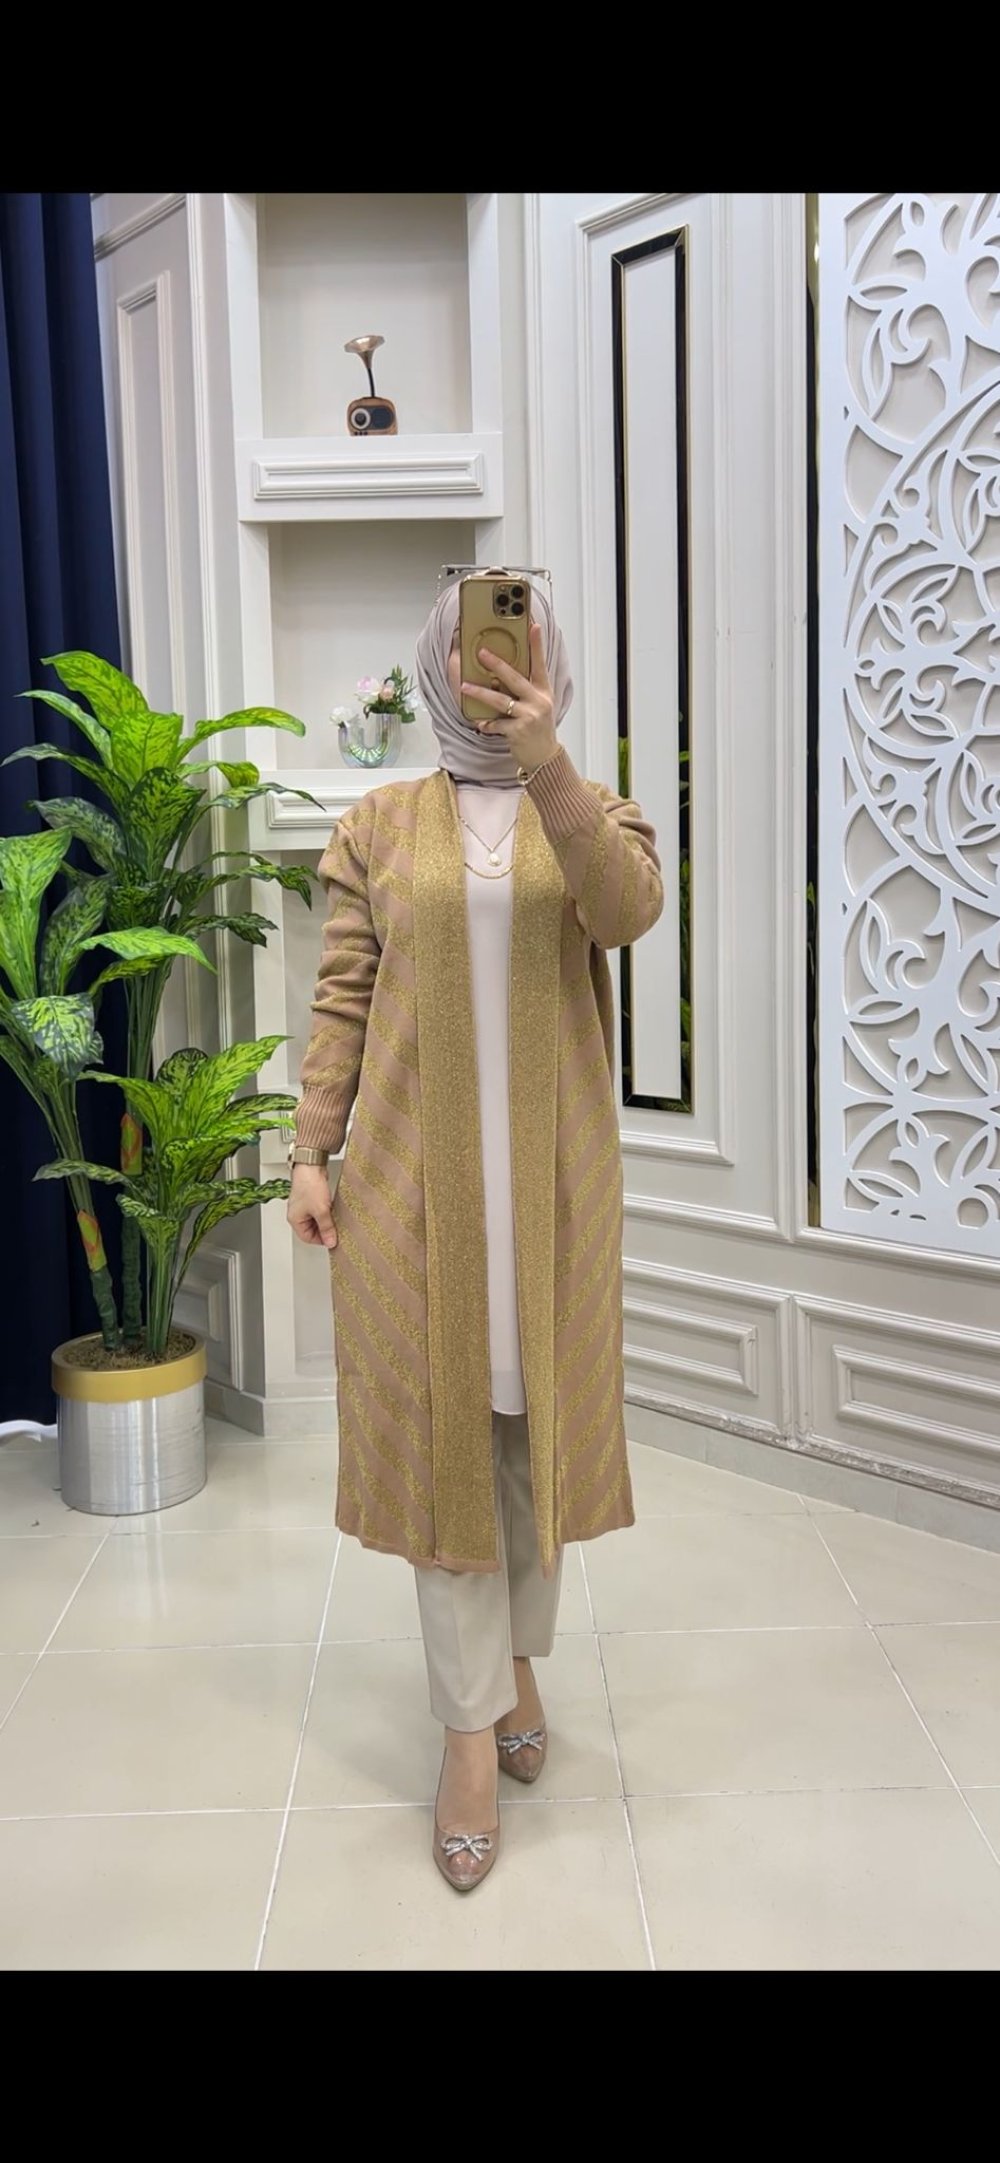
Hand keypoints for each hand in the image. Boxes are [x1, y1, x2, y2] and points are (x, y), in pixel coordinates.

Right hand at [287, 1163, 337, 1248]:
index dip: (321, 1240)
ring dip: (326, 1220)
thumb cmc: (309, 1185)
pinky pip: (319, 1210)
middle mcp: (297, 1213)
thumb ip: (327, 1228)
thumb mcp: (321, 1211)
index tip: (333, 1238)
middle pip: (312, 1229)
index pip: (307, 1238)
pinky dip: (326, 1211)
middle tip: (336, 1228)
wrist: (311, 1166)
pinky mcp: (311, 1198)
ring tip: (334, 1216)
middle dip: (324, 1229)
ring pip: (317, 1220)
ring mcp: (304, 1205)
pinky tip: (332, 1208)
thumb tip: (330, 1241)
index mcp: (295, 1220)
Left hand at [462, 621, 559, 774]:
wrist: (544, 757)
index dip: (537, 645)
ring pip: (500, 701)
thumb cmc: (538, 728)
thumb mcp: (539, 705)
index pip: (540, 664)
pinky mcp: (519, 731)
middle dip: (497, 664)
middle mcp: (538, 701)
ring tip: (465, 686)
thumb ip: (526, 689)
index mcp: (543, 691)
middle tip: (481, 653)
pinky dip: (486, 724)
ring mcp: (529, 716)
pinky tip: (480, 723)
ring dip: (480, 693)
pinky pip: (496, 724)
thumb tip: (503, 673)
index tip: (533, 626)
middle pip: (515, 678)